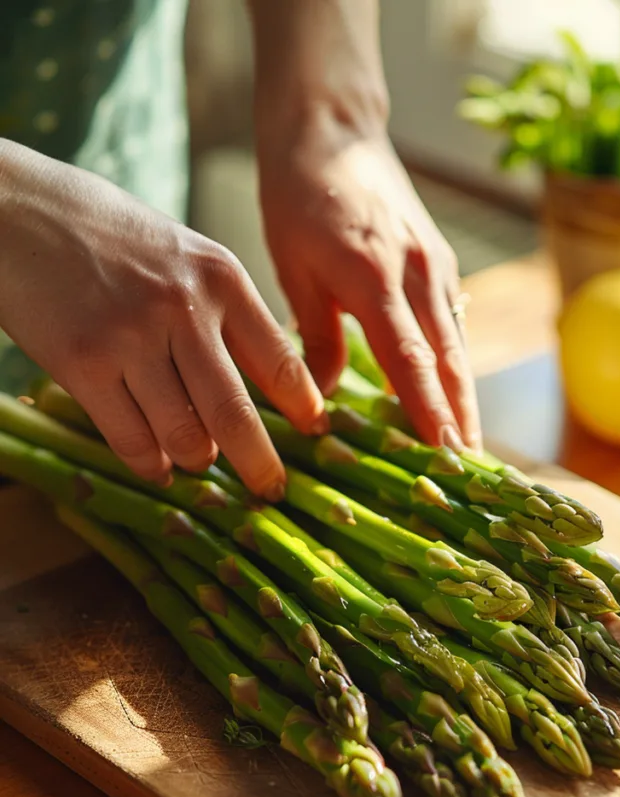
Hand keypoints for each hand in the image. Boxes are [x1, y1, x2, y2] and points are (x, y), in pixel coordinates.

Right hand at [0, 142, 325, 498]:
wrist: (15, 208)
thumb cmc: (106, 234)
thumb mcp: (183, 254)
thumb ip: (224, 312)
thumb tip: (271, 382)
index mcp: (220, 278)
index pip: (281, 360)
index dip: (304, 407)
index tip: (315, 432)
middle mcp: (183, 308)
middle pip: (237, 415)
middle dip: (261, 466)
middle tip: (271, 491)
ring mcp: (130, 338)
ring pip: (185, 438)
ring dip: (195, 461)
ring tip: (195, 457)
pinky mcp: (83, 364)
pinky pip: (132, 442)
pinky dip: (149, 464)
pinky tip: (155, 464)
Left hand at [257, 119, 481, 451]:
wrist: (331, 128)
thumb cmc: (298, 195)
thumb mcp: (293, 268)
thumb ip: (315, 336)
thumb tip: (323, 399)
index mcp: (373, 277)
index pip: (411, 360)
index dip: (430, 411)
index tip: (445, 455)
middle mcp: (416, 273)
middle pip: (450, 360)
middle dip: (462, 416)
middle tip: (473, 467)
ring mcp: (434, 265)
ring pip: (457, 343)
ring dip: (465, 396)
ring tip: (469, 444)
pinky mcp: (437, 259)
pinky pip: (450, 321)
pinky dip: (455, 362)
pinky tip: (454, 393)